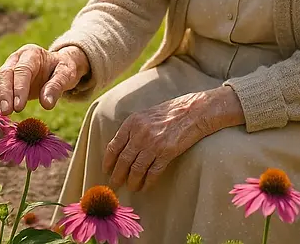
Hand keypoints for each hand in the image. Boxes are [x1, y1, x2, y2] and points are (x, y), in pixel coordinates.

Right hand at [0, 44, 88, 115]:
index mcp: (32, 54)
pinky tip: (0, 110)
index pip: (22, 70)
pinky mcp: (3, 78)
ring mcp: (8, 67)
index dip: (19, 89)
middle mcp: (16, 58)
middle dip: (5, 94)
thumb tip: (46, 104)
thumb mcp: (66, 74)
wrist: (56, 65)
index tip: (19, 107)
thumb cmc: (61, 69)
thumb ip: (56, 87)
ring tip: (4, 113)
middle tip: (7, 112)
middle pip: (5, 74)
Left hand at [103, 87, 242, 192]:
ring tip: (131, 187)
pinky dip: (147, 182)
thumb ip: (132, 130)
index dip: (108, 161)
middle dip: (117, 175)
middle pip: (123, 161)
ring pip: (136, 170)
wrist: (193, 111)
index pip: (113, 146)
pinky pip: (153, 173)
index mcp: (132, 122)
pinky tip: (145, 187)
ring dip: (132, 181)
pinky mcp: (167, 153)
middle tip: (115, 184)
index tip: (106, 170)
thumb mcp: (146, 116)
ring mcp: (153, 144)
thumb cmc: (170, 112)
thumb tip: (120, 148)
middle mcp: (140, 134)